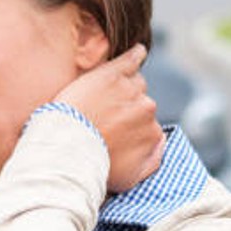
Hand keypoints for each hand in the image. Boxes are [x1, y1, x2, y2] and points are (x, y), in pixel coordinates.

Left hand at [55, 44, 165, 192]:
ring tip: (105, 97)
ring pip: (133, 83)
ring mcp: (130, 90)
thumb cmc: (96, 166)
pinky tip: (137, 52)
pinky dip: (135, 55)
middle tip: (102, 119)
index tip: (114, 133)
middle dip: (125, 110)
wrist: (69, 149)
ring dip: (123, 89)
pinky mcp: (112, 74)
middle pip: (140, 103)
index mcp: (153, 133)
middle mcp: (147, 109)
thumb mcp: (129, 178)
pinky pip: (131, 59)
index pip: (147, 125)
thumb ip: (152, 162)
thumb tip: (161, 146)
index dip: (129, 129)